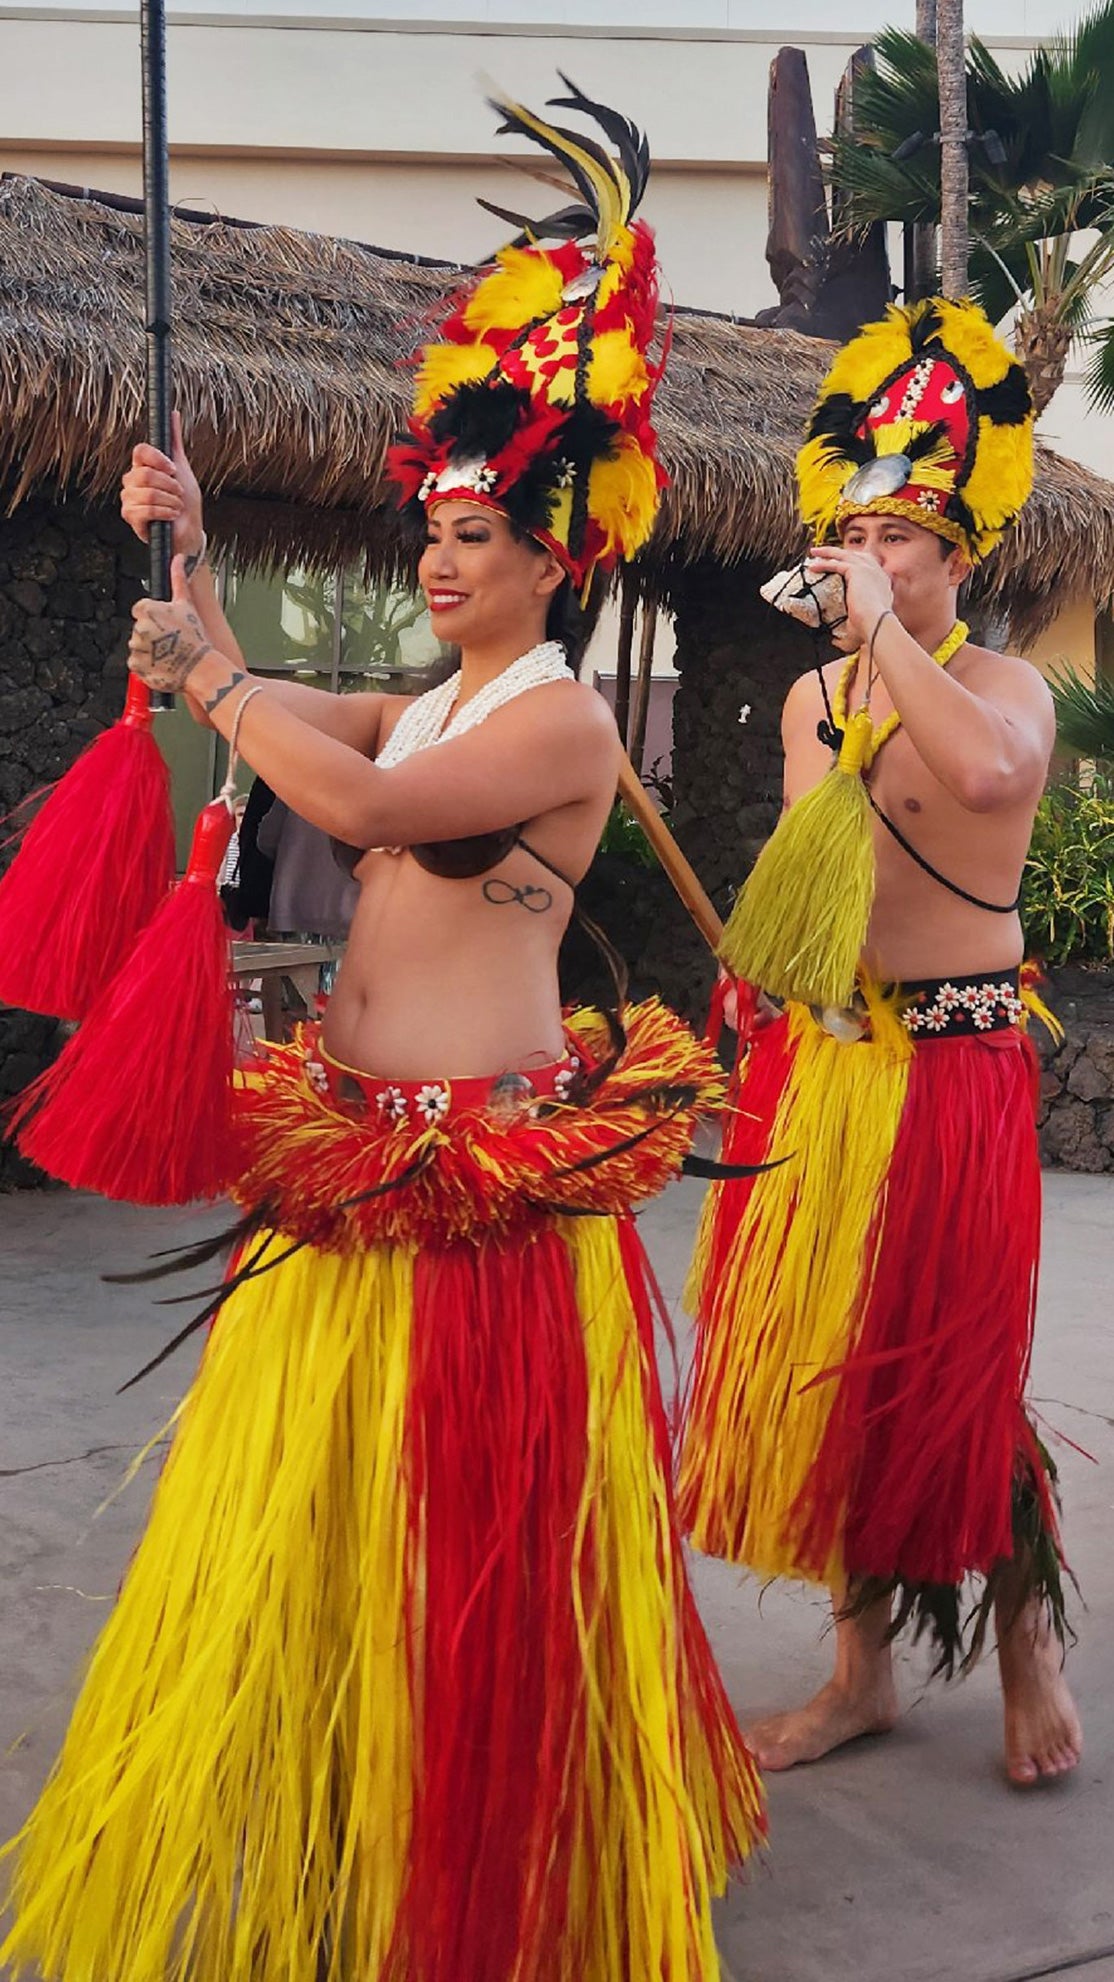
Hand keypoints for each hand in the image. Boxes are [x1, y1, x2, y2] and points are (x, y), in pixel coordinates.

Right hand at [121, 410, 204, 562]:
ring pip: (147, 493)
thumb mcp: (183, 468)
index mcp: (142, 467)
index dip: (159, 459)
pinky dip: (164, 513)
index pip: (140, 451)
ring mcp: (129, 499)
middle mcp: (132, 481)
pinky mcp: (130, 518)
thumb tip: (173, 413)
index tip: (174, 469)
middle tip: (179, 494)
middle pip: (145, 474)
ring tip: (176, 507)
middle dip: (170, 486)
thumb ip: (175, 442)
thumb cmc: (186, 502)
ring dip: (170, 501)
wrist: (189, 531)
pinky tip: (171, 516)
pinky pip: (145, 510)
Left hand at [128, 556, 213, 692]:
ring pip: (137, 645)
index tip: (165, 626)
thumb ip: (178, 578)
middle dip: (151, 634)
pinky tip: (161, 663)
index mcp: (148, 610)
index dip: (154, 617)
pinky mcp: (136, 664)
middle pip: (139, 628)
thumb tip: (178, 559)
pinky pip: (136, 663)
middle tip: (169, 641)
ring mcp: (137, 647)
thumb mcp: (187, 604)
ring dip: (148, 650)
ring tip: (167, 654)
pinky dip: (145, 665)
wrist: (200, 668)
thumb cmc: (196, 638)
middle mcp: (140, 627)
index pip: (140, 609)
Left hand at [804, 545, 893, 650]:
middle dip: (840, 553)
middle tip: (824, 554)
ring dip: (828, 552)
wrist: (877, 623)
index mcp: (882, 584)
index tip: (842, 565)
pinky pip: (837, 563)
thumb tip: (834, 643)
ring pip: (845, 554)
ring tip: (814, 553)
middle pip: (857, 556)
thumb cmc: (871, 630)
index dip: (854, 564)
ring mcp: (868, 569)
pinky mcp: (857, 570)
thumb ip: (848, 632)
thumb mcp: (860, 627)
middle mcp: (878, 573)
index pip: (868, 567)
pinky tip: (812, 566)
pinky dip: (824, 563)